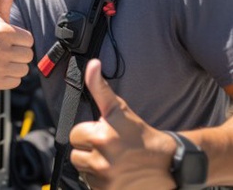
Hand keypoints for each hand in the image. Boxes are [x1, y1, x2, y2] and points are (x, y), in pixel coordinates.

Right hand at [0, 0, 33, 90]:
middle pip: (28, 55)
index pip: (29, 40)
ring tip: (3, 60)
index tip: (9, 39)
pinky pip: (16, 81)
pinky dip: (9, 78)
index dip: (21, 39)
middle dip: (19, 53)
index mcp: (2, 32)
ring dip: (16, 66)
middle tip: (6, 50)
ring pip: (24, 70)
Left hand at [69, 59, 176, 189]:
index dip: (88, 133)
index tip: (103, 133)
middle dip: (88, 150)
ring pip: (82, 169)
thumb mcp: (119, 109)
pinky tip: (114, 174)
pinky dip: (99, 181)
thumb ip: (99, 87)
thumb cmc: (140, 134)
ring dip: (92, 166)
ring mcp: (105, 179)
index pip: (74, 135)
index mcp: (101, 137)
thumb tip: (92, 64)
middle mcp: (101, 160)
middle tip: (108, 147)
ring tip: (112, 160)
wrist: (168, 164)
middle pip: (76, 154)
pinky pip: (90, 184)